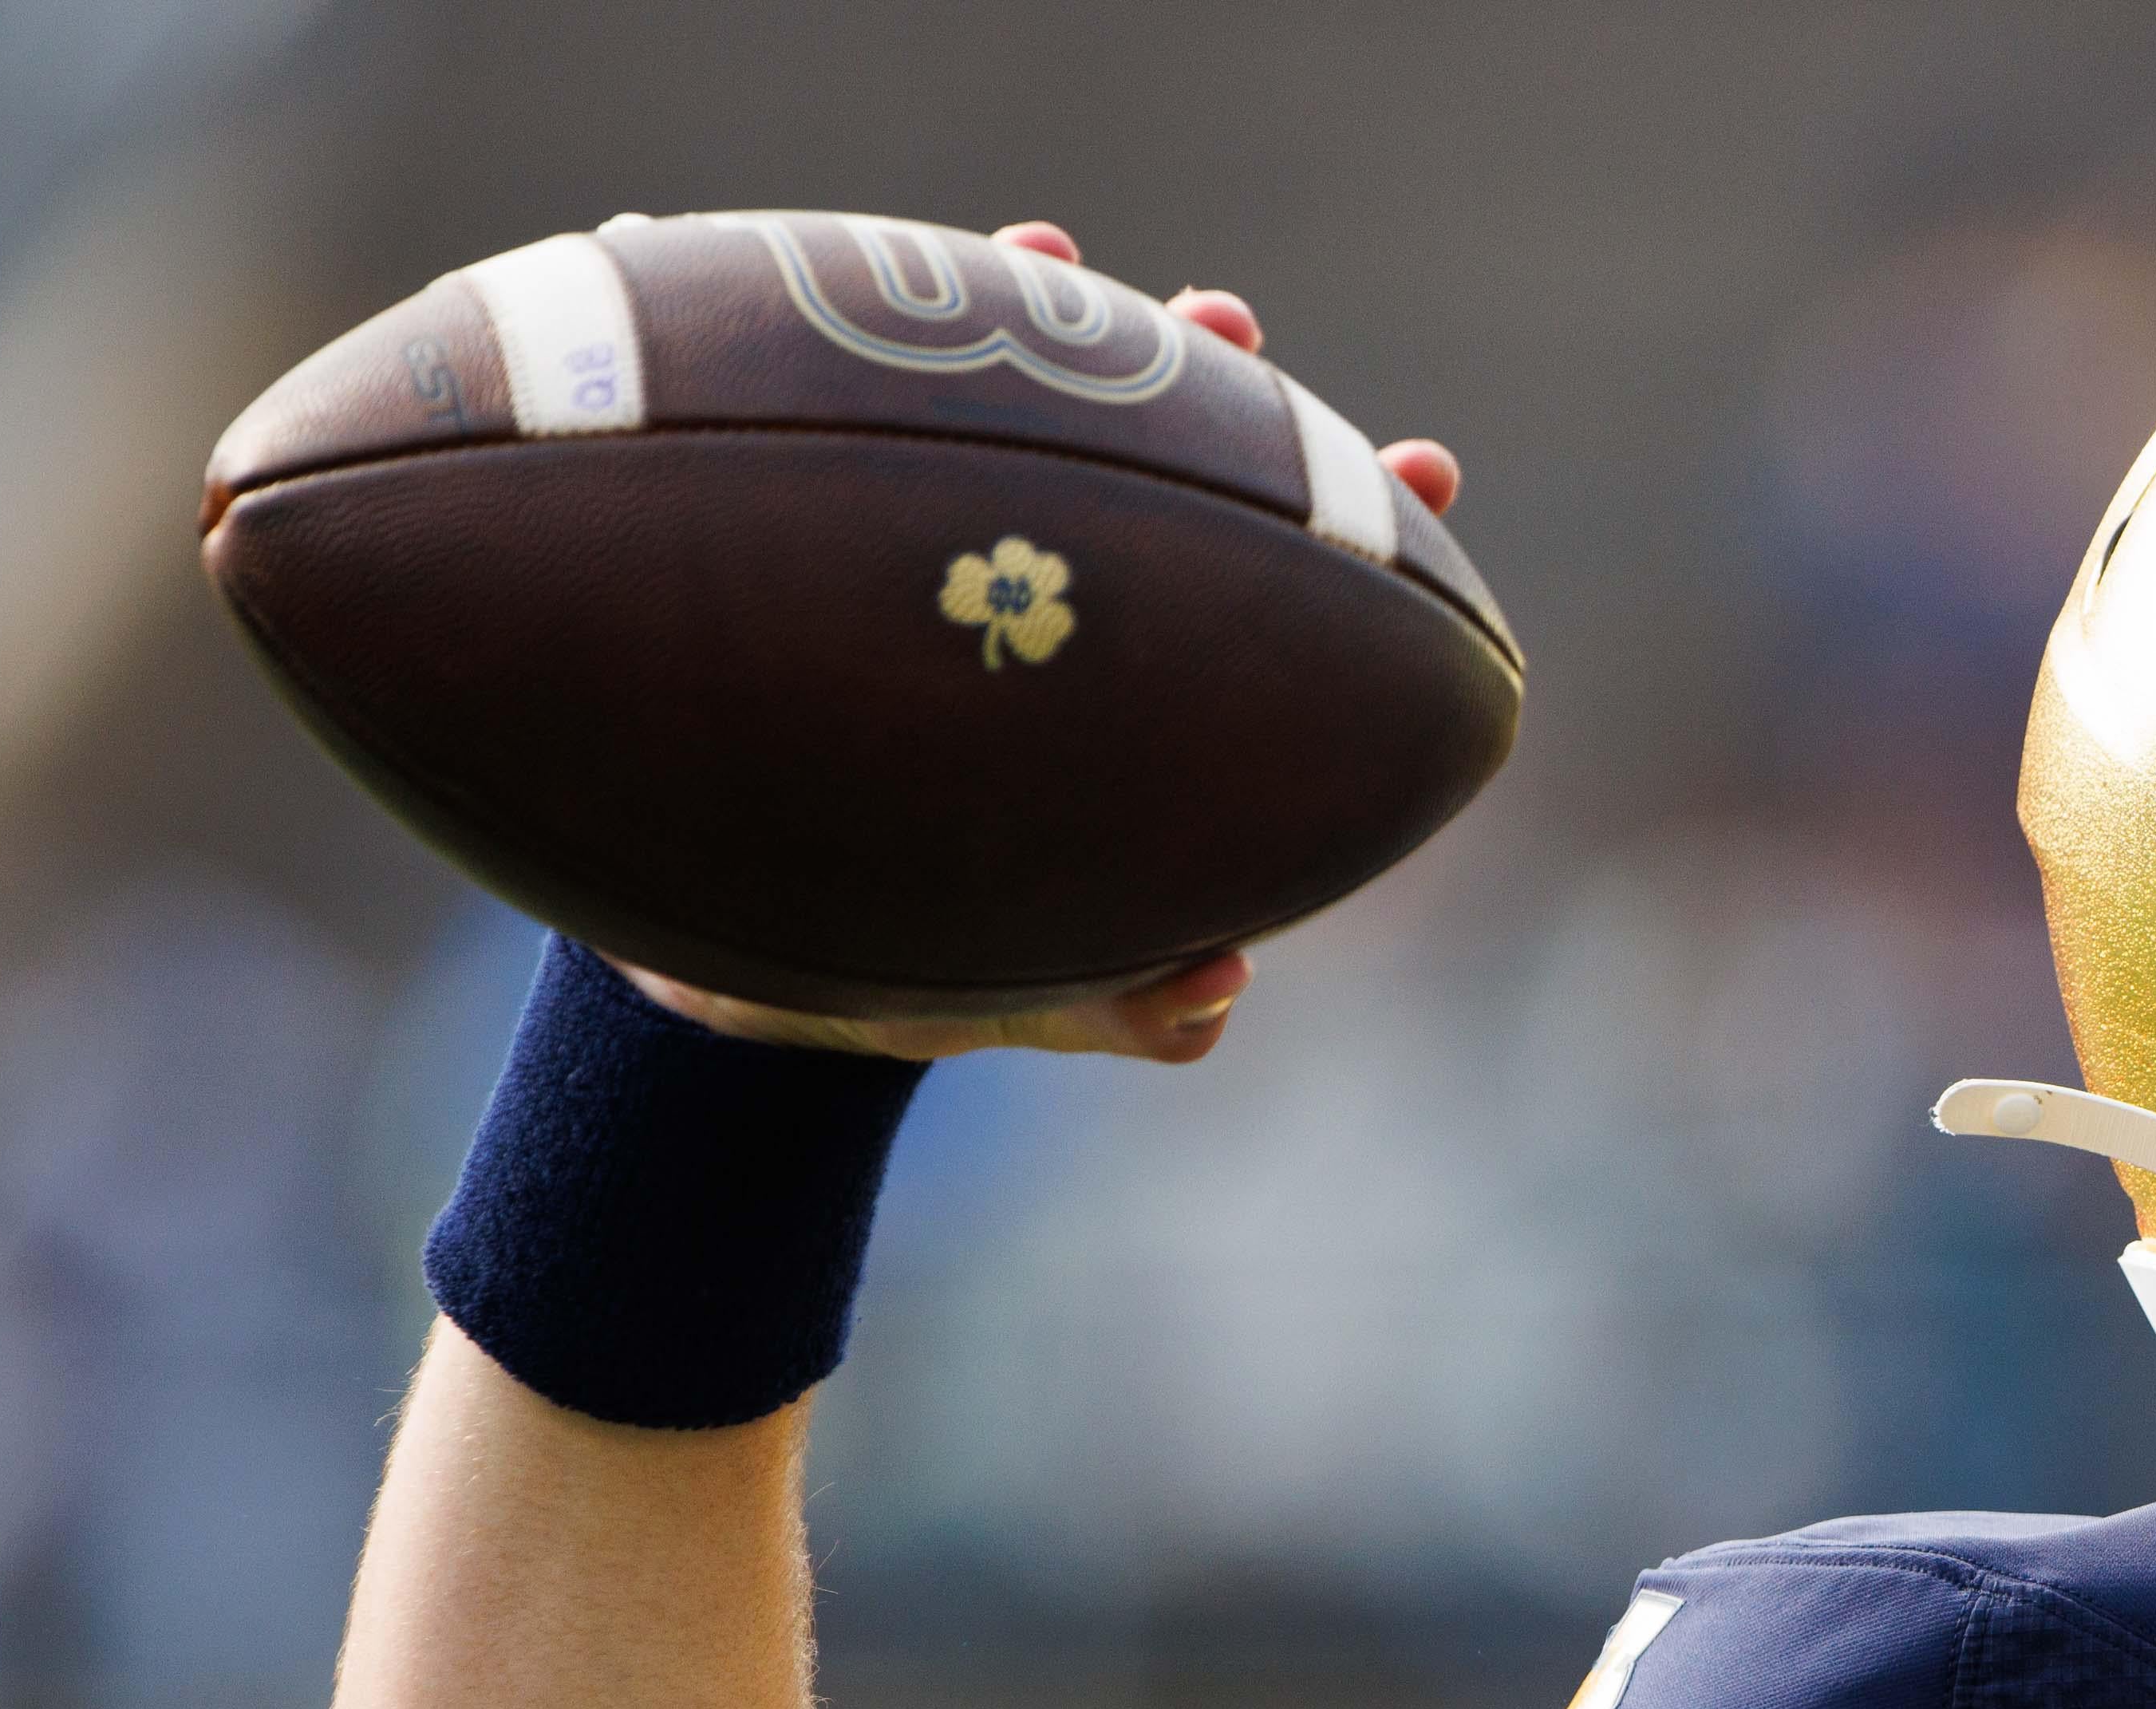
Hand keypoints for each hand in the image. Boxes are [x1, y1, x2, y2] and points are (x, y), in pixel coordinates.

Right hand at [613, 219, 1468, 1071]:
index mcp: (1139, 688)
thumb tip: (1215, 994)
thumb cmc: (905, 969)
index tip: (1422, 476)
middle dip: (1201, 379)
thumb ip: (1126, 1006)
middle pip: (1155, 463)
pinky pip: (819, 428)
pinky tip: (804, 279)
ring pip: (996, 411)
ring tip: (1047, 255)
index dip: (1354, 525)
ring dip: (1025, 319)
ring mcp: (934, 552)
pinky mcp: (806, 533)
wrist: (733, 957)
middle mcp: (1054, 595)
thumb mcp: (1021, 991)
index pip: (1277, 590)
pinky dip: (818, 350)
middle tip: (1227, 321)